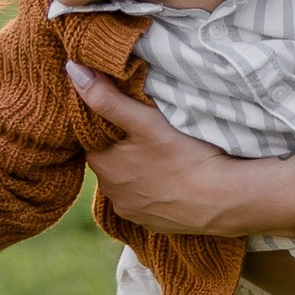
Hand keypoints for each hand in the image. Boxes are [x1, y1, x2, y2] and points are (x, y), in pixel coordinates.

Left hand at [66, 64, 294, 238]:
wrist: (222, 200)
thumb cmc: (184, 157)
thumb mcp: (145, 121)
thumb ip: (107, 98)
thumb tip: (72, 69)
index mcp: (102, 165)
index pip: (93, 139)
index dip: (108, 126)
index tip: (127, 117)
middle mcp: (110, 193)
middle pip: (110, 162)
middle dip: (123, 150)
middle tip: (148, 135)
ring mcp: (131, 212)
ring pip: (127, 184)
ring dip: (138, 173)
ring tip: (163, 159)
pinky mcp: (151, 225)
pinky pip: (145, 204)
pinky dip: (153, 193)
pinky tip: (172, 182)